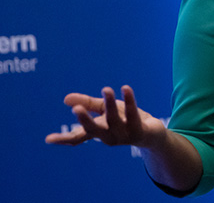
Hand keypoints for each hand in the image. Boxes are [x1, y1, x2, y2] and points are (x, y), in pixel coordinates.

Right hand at [45, 85, 165, 147]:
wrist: (151, 134)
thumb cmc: (124, 120)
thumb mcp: (105, 110)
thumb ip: (88, 104)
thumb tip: (66, 99)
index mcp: (98, 133)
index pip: (78, 138)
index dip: (63, 139)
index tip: (48, 139)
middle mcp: (108, 137)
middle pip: (94, 130)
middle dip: (85, 120)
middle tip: (76, 109)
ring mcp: (124, 135)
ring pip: (114, 119)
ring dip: (110, 103)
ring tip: (106, 89)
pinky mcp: (139, 130)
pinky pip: (133, 113)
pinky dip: (130, 100)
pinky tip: (126, 88)